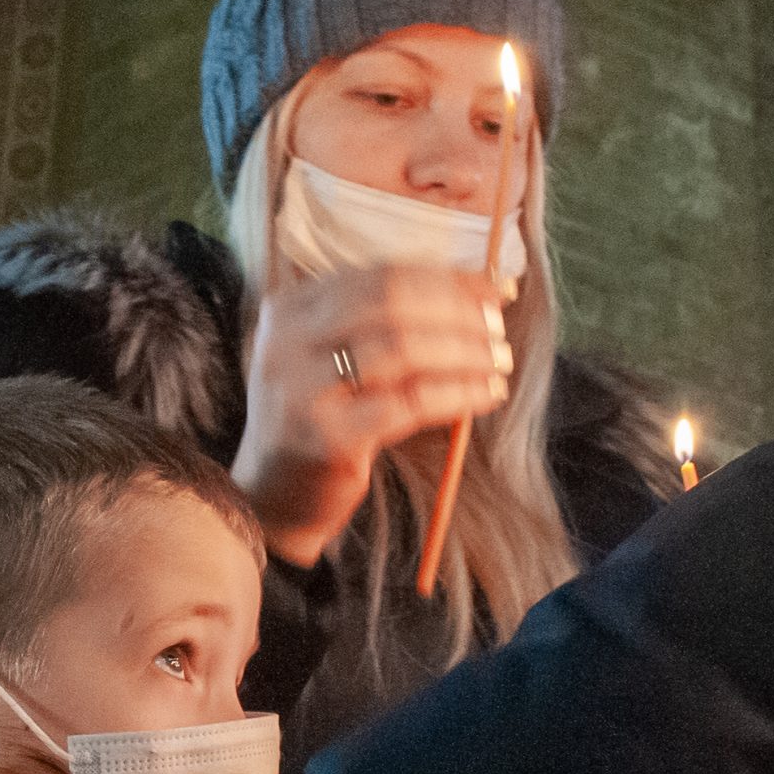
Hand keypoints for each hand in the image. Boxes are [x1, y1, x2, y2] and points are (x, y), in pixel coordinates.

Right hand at [232, 266, 514, 564]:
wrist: (274, 498)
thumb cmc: (322, 420)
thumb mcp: (335, 359)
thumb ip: (385, 323)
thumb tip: (479, 291)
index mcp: (291, 310)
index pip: (380, 275)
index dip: (446, 279)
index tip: (495, 289)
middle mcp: (288, 341)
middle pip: (392, 303)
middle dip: (458, 312)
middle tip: (499, 328)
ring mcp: (303, 389)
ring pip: (403, 349)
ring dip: (464, 352)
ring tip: (500, 361)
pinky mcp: (328, 437)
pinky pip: (410, 403)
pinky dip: (458, 393)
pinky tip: (487, 394)